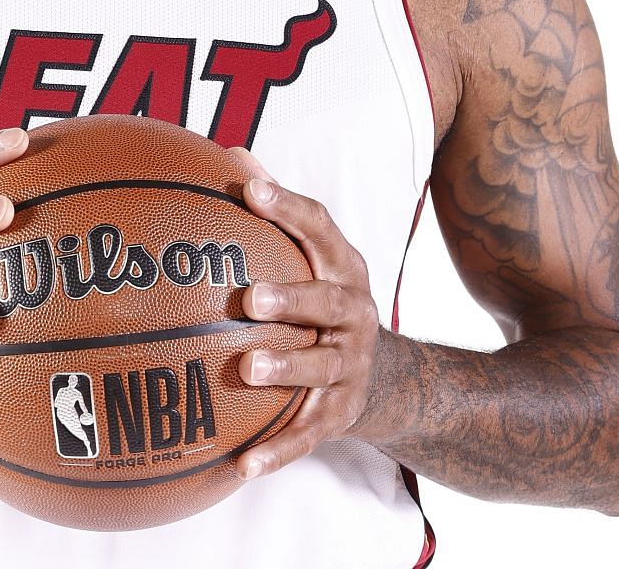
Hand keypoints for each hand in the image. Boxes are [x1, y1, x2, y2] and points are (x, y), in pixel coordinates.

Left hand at [228, 165, 384, 481]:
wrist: (387, 378)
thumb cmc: (325, 299)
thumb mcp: (314, 255)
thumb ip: (276, 209)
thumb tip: (230, 152)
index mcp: (344, 269)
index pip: (321, 229)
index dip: (288, 206)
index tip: (249, 187)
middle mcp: (355, 315)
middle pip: (330, 303)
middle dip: (293, 298)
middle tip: (252, 298)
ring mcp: (350, 367)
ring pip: (320, 370)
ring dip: (286, 369)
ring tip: (247, 370)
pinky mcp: (340, 415)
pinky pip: (307, 435)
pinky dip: (277, 452)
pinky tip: (242, 465)